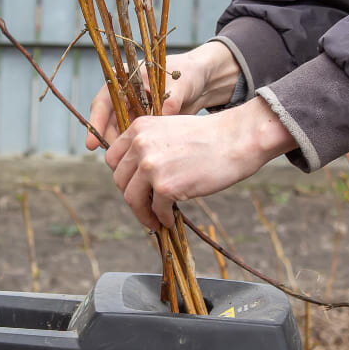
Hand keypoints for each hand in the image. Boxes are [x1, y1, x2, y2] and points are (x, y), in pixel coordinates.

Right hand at [84, 41, 239, 149]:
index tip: (92, 145)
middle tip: (115, 164)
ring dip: (121, 151)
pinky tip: (140, 164)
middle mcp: (123, 96)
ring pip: (118, 135)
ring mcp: (132, 111)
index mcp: (124, 79)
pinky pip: (132, 140)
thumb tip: (166, 114)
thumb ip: (171, 99)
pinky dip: (134, 151)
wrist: (202, 81)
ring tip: (129, 167)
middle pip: (107, 123)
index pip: (103, 103)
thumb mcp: (180, 83)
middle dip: (109, 143)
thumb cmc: (188, 74)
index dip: (96, 124)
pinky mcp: (142, 124)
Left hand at [104, 97, 296, 229]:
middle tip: (145, 207)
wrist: (236, 140)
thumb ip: (148, 146)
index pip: (112, 159)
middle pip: (119, 180)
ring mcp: (150, 165)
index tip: (133, 187)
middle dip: (132, 197)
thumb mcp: (168, 130)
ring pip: (132, 198)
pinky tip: (170, 219)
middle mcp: (140, 145)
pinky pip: (155, 209)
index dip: (121, 177)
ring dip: (142, 214)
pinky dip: (161, 218)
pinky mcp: (165, 186)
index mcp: (138, 128)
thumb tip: (136, 177)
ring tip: (154, 220)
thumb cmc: (208, 138)